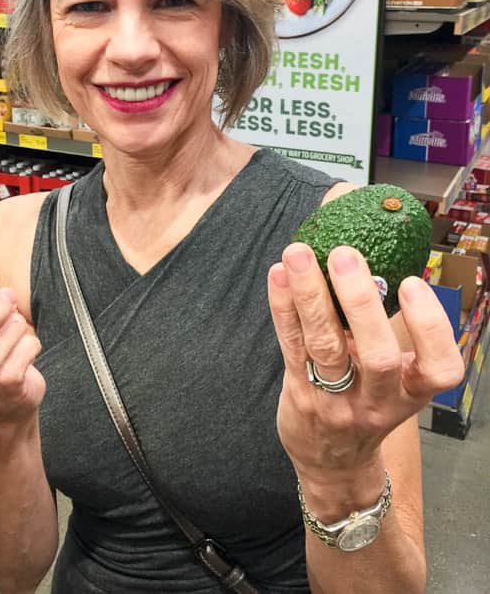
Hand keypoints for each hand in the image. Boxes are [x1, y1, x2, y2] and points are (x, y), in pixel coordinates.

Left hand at [267, 243, 464, 482]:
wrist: (332, 463)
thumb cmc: (366, 403)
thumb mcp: (392, 383)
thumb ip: (385, 333)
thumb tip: (374, 259)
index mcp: (411, 392)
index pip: (440, 369)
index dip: (430, 326)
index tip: (412, 282)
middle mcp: (377, 400)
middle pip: (376, 356)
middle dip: (360, 302)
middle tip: (345, 255)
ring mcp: (335, 400)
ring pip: (325, 345)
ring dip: (310, 295)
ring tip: (299, 253)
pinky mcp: (299, 392)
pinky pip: (291, 344)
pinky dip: (282, 307)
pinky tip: (278, 274)